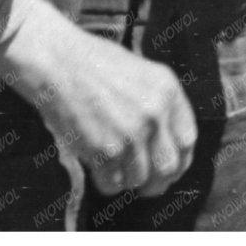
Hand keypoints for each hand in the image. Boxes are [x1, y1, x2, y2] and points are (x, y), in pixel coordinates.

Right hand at [0, 0, 196, 199]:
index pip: (188, 139)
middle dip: (157, 179)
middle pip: (169, 167)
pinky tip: (96, 164)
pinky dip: (104, 181)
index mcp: (167, 89)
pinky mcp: (105, 151)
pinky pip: (112, 184)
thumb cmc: (93, 62)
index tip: (169, 167)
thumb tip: (165, 145)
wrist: (57, 60)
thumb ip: (157, 105)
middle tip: (144, 180)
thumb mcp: (140, 72)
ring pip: (140, 179)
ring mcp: (131, 133)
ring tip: (111, 161)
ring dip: (126, 178)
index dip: (180, 159)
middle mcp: (155, 113)